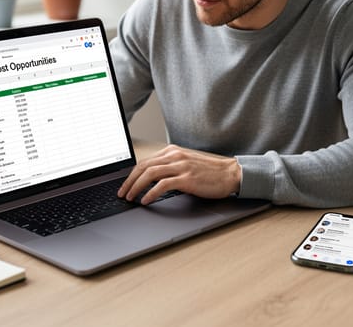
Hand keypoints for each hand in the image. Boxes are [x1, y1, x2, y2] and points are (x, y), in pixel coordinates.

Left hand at [117, 144, 241, 204]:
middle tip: (122, 193)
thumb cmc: (210, 172)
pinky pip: (162, 185)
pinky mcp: (187, 178)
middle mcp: (175, 156)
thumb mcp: (186, 164)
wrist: (230, 174)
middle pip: (144, 166)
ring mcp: (181, 166)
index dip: (132, 174)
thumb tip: (151, 180)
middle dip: (129, 181)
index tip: (125, 185)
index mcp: (173, 151)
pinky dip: (150, 193)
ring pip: (150, 174)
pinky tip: (146, 200)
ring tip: (130, 198)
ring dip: (136, 187)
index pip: (145, 161)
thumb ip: (170, 167)